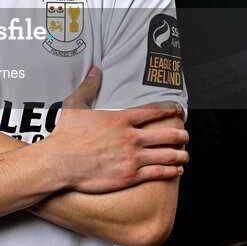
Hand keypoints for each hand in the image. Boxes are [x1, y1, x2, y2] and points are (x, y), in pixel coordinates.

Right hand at [42, 67, 188, 193]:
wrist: (59, 162)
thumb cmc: (66, 134)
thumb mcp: (75, 105)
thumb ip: (88, 86)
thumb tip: (95, 70)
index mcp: (120, 118)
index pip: (152, 112)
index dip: (169, 110)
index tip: (178, 110)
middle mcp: (131, 137)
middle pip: (166, 134)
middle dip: (180, 135)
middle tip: (186, 135)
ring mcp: (132, 157)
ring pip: (166, 155)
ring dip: (179, 154)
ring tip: (185, 154)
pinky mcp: (129, 176)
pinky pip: (157, 173)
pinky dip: (170, 171)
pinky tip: (177, 170)